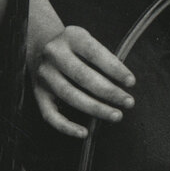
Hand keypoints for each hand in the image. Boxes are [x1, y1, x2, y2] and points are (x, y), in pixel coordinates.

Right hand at [28, 22, 135, 139]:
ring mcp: (44, 75)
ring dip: (95, 108)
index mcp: (71, 37)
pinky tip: (84, 133)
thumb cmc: (74, 48)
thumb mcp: (87, 41)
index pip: (95, 53)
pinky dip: (66, 127)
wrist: (40, 46)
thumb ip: (103, 58)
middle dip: (109, 92)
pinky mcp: (38, 93)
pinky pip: (50, 115)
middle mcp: (54, 54)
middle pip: (83, 76)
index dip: (114, 68)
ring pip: (70, 95)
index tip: (131, 82)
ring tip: (116, 115)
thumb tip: (123, 84)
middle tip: (128, 102)